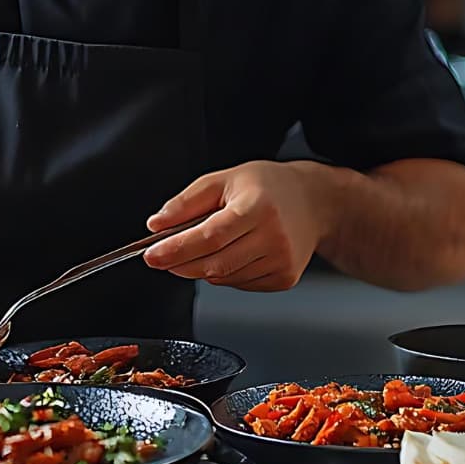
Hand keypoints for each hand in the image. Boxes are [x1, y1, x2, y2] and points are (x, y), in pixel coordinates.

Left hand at [142, 161, 330, 290]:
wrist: (313, 202)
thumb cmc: (266, 187)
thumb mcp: (223, 180)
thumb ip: (186, 202)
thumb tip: (156, 225)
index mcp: (258, 207)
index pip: (210, 237)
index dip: (177, 249)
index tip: (151, 255)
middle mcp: (274, 236)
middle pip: (215, 263)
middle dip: (181, 264)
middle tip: (162, 257)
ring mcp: (282, 261)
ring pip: (224, 277)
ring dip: (202, 268)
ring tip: (205, 245)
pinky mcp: (284, 278)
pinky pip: (239, 283)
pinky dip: (223, 274)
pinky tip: (230, 253)